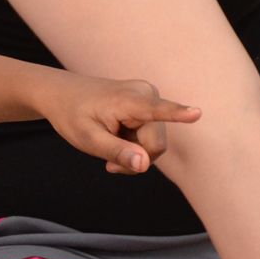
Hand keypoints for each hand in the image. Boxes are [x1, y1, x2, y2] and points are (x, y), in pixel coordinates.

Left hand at [41, 75, 200, 173]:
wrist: (62, 95)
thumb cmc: (71, 114)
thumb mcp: (87, 139)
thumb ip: (116, 151)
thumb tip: (144, 164)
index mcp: (129, 99)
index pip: (157, 111)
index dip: (178, 114)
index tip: (198, 113)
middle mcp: (146, 94)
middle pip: (156, 144)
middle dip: (136, 158)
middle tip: (109, 164)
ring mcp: (150, 98)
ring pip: (154, 144)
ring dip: (134, 153)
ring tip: (109, 147)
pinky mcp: (149, 106)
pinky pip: (150, 137)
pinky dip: (134, 145)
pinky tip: (117, 140)